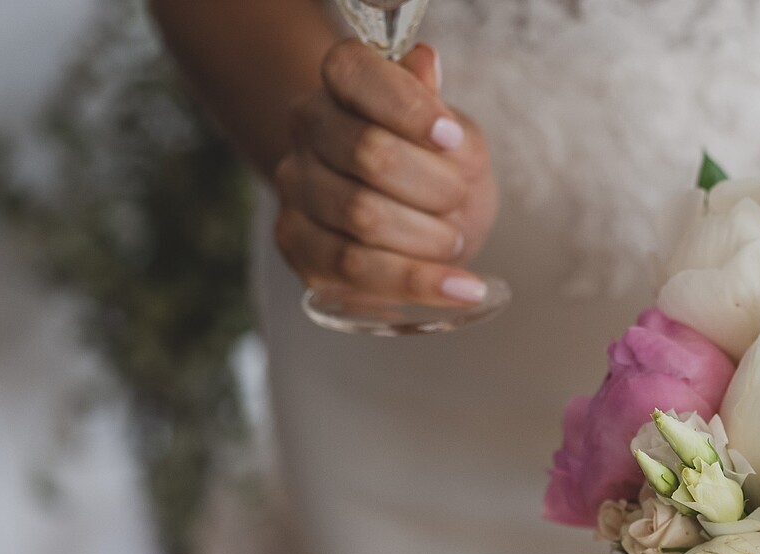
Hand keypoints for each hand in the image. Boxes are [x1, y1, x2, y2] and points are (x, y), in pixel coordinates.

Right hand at [273, 41, 498, 307]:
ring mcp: (297, 187)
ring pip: (362, 215)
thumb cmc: (436, 167)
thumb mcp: (453, 135)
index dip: (408, 107)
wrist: (417, 219)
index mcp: (343, 83)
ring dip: (428, 237)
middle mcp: (308, 127)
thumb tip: (423, 60)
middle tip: (460, 200)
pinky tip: (462, 288)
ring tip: (455, 241)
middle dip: (435, 186)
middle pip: (369, 153)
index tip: (452, 138)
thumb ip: (436, 106)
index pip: (357, 74)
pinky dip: (418, 282)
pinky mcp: (298, 244)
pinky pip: (356, 269)